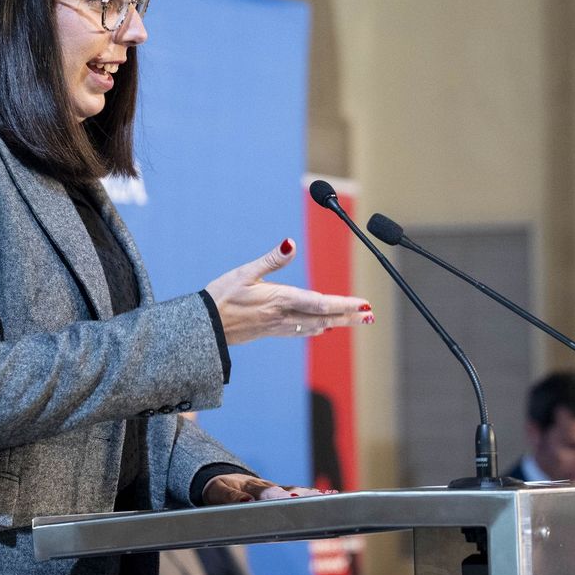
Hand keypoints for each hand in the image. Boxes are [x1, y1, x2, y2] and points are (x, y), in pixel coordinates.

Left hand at [202, 473, 336, 504]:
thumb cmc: (219, 490)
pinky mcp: (278, 493)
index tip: (286, 496)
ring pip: (294, 490)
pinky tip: (328, 495)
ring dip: (310, 493)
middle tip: (317, 496)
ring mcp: (273, 489)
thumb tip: (248, 500)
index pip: (264, 490)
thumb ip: (231, 497)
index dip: (275, 494)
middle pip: (285, 489)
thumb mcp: (218, 493)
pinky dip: (310, 494)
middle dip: (300, 493)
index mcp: (249, 485)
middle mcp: (264, 486)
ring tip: (328, 495)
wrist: (221, 482)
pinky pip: (295, 493)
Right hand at [203, 239, 371, 345]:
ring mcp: (278, 326)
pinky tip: (324, 328)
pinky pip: (302, 331)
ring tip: (357, 321)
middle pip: (324, 317)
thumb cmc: (220, 297)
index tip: (363, 304)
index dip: (345, 304)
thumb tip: (289, 243)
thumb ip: (270, 260)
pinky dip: (318, 328)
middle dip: (349, 316)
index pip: (320, 303)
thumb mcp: (244, 273)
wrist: (204, 329)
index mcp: (280, 299)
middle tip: (370, 316)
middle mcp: (283, 315)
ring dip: (339, 323)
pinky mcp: (271, 331)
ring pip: (316, 326)